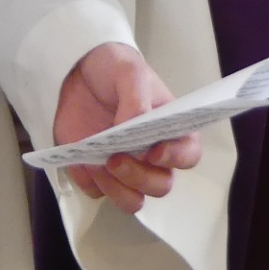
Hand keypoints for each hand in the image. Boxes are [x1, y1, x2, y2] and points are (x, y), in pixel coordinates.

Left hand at [52, 42, 201, 214]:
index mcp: (170, 130)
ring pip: (131, 200)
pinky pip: (97, 193)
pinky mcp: (97, 173)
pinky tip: (81, 160)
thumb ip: (136, 101)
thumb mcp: (130, 73)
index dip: (176, 159)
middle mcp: (151, 155)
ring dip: (116, 189)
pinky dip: (90, 181)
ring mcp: (125, 166)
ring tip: (97, 164)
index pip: (188, 155)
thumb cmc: (116, 70)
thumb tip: (130, 130)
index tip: (153, 151)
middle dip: (139, 177)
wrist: (80, 73)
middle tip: (115, 159)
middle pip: (160, 186)